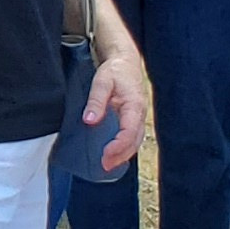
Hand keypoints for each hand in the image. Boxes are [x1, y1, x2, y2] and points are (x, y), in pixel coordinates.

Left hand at [85, 55, 153, 174]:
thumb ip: (96, 100)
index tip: (104, 155)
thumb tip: (90, 120)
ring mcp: (139, 117)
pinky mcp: (134, 118)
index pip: (129, 132)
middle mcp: (140, 113)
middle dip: (120, 156)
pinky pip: (132, 137)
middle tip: (104, 166)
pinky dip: (125, 148)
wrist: (125, 62)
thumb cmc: (114, 70)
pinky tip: (114, 155)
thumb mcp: (101, 81)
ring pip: (135, 141)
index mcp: (134, 105)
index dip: (118, 146)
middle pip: (134, 141)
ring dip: (123, 155)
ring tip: (108, 166)